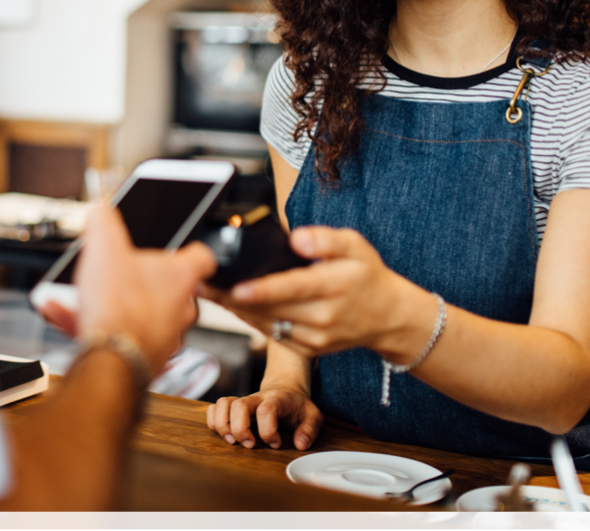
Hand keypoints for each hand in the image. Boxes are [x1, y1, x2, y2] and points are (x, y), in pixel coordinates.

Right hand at [71, 206, 217, 373]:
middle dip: (138, 279)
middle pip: (167, 287)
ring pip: (138, 313)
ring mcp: (165, 336)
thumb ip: (103, 222)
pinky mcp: (145, 358)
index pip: (202, 257)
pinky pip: (119, 335)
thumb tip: (100, 211)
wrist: (110, 359)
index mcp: (180, 277)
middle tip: (115, 271)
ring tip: (79, 295)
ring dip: (110, 302)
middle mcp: (180, 309)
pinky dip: (93, 324)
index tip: (180, 248)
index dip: (189, 250)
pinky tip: (63, 314)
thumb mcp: (104, 247)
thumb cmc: (119, 306)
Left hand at [202, 226, 434, 362]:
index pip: (292, 289)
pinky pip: (273, 335)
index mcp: (334, 287)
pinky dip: (250, 321)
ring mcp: (315, 338)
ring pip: (267, 325)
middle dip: (232, 298)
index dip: (262, 290)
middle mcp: (323, 317)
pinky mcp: (308, 350)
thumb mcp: (356, 246)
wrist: (389, 317)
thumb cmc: (368, 276)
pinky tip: (231, 306)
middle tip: (200, 282)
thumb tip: (297, 239)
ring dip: (234, 310)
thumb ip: (326, 239)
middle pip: (270, 310)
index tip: (236, 288)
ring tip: (206, 292)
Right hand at [206, 386, 323, 450]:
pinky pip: (214, 407)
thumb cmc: (297, 405)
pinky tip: (224, 433)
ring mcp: (243, 401)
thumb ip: (309, 429)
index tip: (276, 443)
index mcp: (277, 399)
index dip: (268, 431)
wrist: (285, 388)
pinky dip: (213, 421)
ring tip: (232, 441)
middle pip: (239, 405)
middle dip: (240, 429)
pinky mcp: (232, 406)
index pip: (266, 410)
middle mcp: (256, 398)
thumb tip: (300, 444)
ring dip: (222, 425)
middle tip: (249, 445)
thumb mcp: (312, 415)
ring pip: (222, 403)